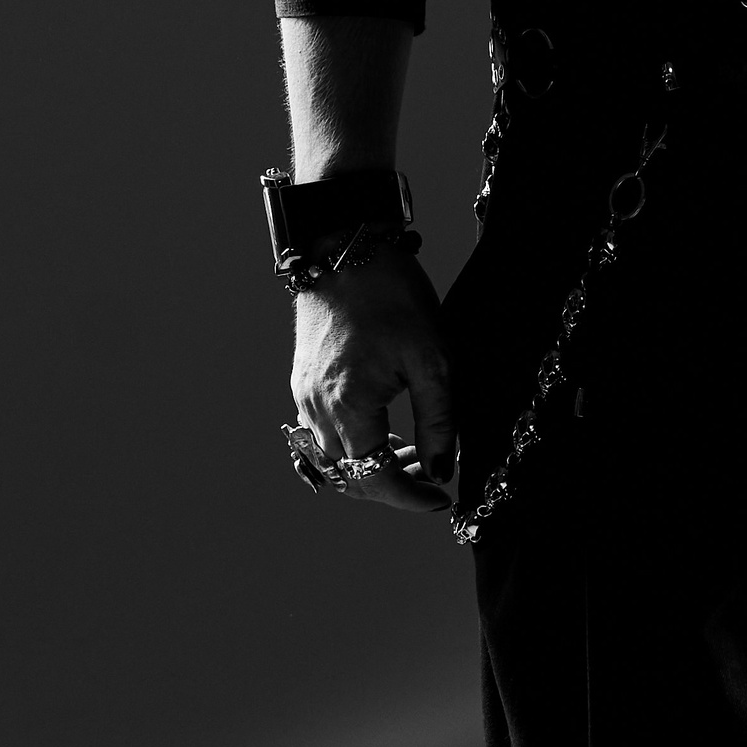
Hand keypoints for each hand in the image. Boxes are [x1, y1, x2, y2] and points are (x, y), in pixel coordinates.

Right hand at [289, 248, 457, 514]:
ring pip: (336, 460)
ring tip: (418, 453)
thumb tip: (443, 471)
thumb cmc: (394, 295)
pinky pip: (323, 435)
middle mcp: (317, 409)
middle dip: (395, 485)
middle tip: (436, 475)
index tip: (443, 499)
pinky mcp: (303, 382)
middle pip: (352, 477)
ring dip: (375, 467)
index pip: (377, 478)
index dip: (410, 498)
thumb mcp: (433, 357)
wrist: (346, 247)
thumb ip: (438, 421)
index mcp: (348, 406)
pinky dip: (354, 445)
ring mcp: (305, 396)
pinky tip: (386, 431)